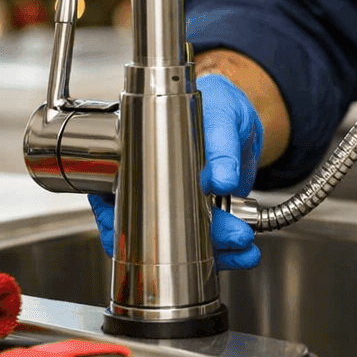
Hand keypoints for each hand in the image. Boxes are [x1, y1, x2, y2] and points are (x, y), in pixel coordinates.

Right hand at [85, 74, 263, 270]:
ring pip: (179, 244)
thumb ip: (220, 146)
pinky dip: (228, 252)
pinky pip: (205, 243)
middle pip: (150, 230)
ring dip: (213, 252)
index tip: (154, 237)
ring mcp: (174, 206)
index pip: (111, 202)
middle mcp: (146, 187)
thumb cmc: (217, 104)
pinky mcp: (199, 218)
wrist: (242, 118)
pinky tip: (245, 253)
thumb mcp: (220, 115)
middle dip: (189, 244)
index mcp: (131, 156)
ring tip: (242, 246)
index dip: (124, 229)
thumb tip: (220, 179)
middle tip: (229, 235)